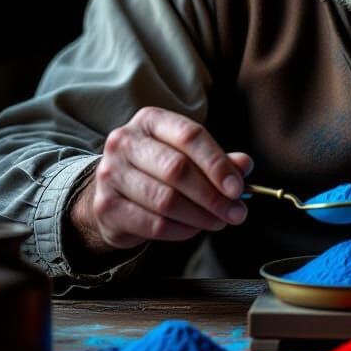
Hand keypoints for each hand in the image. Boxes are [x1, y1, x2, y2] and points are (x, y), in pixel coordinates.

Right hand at [70, 106, 253, 253]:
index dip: (217, 164)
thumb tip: (244, 165)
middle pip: (177, 169)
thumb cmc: (158, 169)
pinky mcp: (106, 206)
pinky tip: (192, 229)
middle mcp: (125, 141)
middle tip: (235, 213)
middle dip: (213, 196)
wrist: (114, 192)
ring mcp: (111, 173)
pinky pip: (153, 224)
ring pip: (166, 200)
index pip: (190, 136)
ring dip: (200, 216)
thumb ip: (218, 159)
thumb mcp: (188, 155)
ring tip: (218, 222)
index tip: (237, 188)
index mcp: (151, 120)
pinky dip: (180, 230)